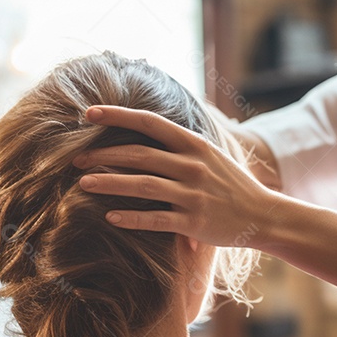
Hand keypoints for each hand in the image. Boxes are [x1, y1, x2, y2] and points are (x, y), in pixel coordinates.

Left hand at [73, 105, 278, 248]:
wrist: (262, 215)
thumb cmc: (230, 184)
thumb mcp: (209, 154)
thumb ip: (180, 143)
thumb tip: (148, 125)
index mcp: (194, 144)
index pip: (149, 122)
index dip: (117, 116)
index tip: (88, 114)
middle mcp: (192, 166)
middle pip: (139, 154)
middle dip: (103, 154)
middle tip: (74, 159)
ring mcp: (193, 194)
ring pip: (143, 185)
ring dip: (109, 183)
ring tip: (83, 184)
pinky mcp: (194, 222)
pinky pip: (156, 220)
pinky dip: (131, 218)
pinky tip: (109, 217)